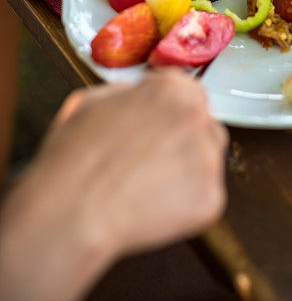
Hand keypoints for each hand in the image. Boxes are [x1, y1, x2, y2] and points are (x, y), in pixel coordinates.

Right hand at [0, 71, 227, 300]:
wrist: (71, 212)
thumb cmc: (74, 160)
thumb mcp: (90, 102)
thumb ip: (125, 93)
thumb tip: (136, 96)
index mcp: (172, 88)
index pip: (189, 92)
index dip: (170, 112)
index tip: (160, 125)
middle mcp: (197, 116)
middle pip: (204, 125)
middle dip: (183, 140)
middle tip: (153, 159)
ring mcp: (208, 157)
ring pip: (208, 160)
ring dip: (188, 169)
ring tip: (149, 184)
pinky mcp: (211, 197)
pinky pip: (205, 197)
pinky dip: (186, 205)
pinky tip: (154, 205)